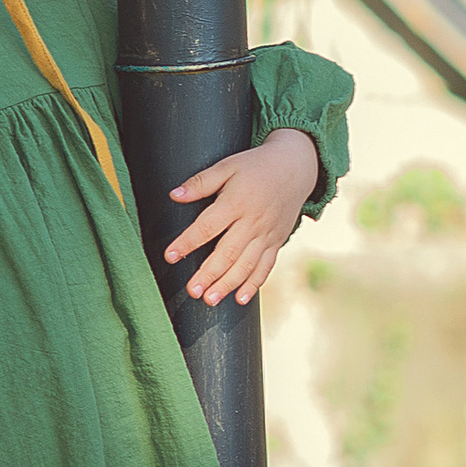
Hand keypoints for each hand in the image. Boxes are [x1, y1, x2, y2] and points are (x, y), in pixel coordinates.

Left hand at [164, 130, 322, 304]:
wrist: (295, 167)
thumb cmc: (256, 166)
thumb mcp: (227, 166)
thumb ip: (200, 182)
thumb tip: (174, 195)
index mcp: (236, 202)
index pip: (208, 226)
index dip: (188, 242)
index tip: (170, 255)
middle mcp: (252, 222)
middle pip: (228, 252)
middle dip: (208, 274)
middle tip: (192, 291)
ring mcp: (266, 234)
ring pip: (246, 264)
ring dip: (228, 284)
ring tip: (210, 299)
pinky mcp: (277, 242)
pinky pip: (266, 266)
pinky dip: (254, 284)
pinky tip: (241, 299)